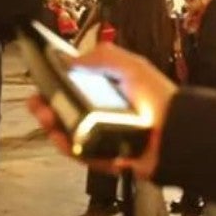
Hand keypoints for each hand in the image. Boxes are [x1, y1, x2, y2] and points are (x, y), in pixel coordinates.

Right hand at [25, 42, 173, 179]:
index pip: (70, 90)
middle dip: (45, 108)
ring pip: (65, 134)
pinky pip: (78, 154)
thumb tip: (72, 59)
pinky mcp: (103, 158)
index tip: (42, 85)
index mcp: (106, 93)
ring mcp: (100, 138)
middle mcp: (100, 116)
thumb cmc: (161, 100)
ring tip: (47, 119)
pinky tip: (61, 138)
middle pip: (62, 113)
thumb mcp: (132, 67)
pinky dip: (67, 147)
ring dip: (51, 127)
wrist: (177, 133)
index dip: (53, 88)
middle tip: (38, 104)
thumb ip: (104, 56)